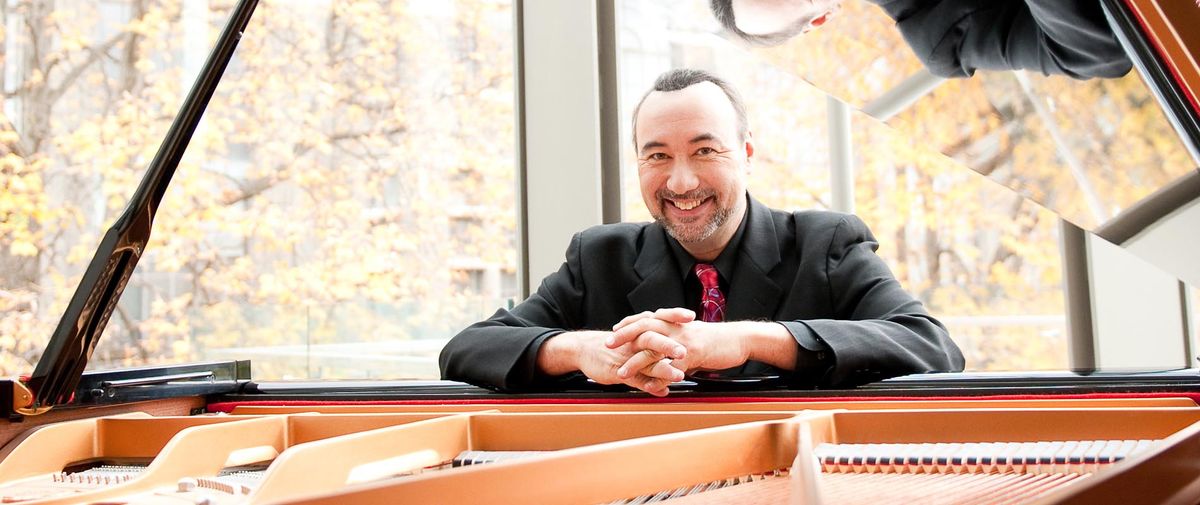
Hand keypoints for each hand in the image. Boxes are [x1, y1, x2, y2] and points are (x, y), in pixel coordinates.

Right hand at [537, 330, 685, 396]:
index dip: (673, 316)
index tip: (690, 316)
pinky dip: (650, 386)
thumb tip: (672, 336)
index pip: (658, 319)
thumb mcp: (631, 335)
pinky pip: (636, 379)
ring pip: (645, 361)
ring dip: (663, 369)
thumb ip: (651, 336)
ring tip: (678, 375)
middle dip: (668, 345)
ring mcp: (627, 357)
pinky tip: (662, 391)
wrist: (583, 349)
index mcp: (639, 330)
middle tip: (684, 351)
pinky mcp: (619, 372)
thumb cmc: (613, 343)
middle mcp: (634, 341)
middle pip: (652, 339)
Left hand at [608, 308, 750, 375]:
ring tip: (622, 373)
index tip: (613, 331)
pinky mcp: (694, 354)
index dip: (629, 325)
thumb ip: (676, 343)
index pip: (646, 319)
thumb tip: (665, 354)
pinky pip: (672, 367)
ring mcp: (684, 341)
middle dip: (624, 336)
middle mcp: (676, 328)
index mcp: (675, 322)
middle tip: (607, 344)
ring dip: (636, 362)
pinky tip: (650, 387)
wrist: (739, 340)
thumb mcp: (692, 337)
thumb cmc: (716, 340)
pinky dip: (660, 378)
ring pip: (654, 349)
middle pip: (644, 328)